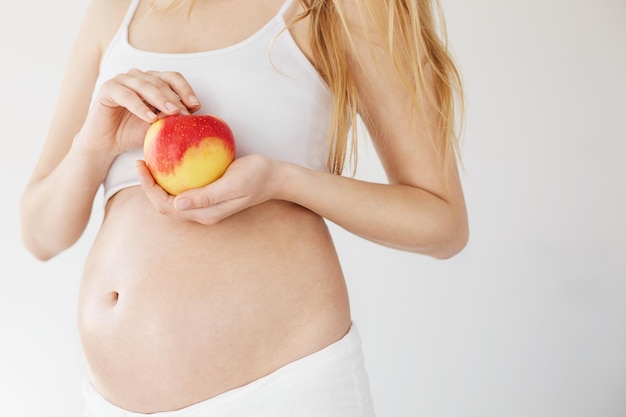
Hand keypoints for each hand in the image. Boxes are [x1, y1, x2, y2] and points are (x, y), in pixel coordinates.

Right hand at [77, 69, 200, 157]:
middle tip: (183, 113)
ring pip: (145, 85)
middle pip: (161, 81)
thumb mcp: (158, 126)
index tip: (196, 105)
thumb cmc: (134, 133)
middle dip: (175, 98)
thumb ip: (171, 116)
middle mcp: (139, 77)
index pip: (173, 78)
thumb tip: (191, 111)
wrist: (107, 144)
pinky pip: (126, 95)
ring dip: (160, 99)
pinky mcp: (108, 89)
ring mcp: (123, 81)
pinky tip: (150, 118)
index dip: (185, 89)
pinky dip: (139, 106)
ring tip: (171, 113)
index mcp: (153, 82)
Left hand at [136, 154, 285, 224]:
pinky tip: (170, 162)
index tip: (141, 164)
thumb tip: (177, 203)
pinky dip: (172, 179)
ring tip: (151, 161)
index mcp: (205, 213)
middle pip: (165, 205)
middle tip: (141, 161)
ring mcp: (206, 206)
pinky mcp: (209, 196)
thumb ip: (207, 196)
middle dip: (148, 186)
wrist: (276, 177)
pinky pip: (183, 190)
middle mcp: (202, 213)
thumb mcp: (234, 183)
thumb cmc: (258, 176)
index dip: (149, 188)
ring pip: (172, 199)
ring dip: (158, 183)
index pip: (166, 206)